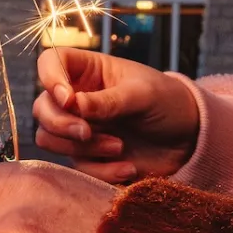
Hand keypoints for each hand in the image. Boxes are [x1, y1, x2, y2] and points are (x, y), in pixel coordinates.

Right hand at [34, 48, 199, 181]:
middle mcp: (77, 98)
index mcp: (89, 71)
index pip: (50, 63)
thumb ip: (108, 100)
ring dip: (82, 148)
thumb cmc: (169, 103)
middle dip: (61, 123)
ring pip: (49, 138)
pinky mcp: (88, 156)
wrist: (190, 141)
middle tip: (88, 132)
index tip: (68, 99)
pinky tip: (128, 166)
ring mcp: (79, 128)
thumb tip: (72, 105)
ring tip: (119, 147)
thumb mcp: (143, 95)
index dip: (49, 78)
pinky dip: (101, 170)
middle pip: (42, 108)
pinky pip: (75, 166)